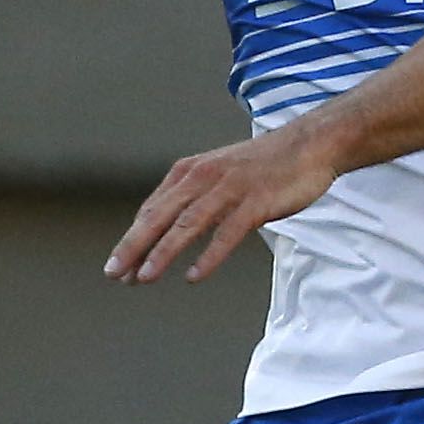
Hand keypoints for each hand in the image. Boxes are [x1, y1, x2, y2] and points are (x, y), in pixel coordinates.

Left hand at [107, 119, 342, 284]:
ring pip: (188, 224)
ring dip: (163, 252)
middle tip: (114, 274)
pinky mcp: (255, 201)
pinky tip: (194, 276)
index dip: (132, 240)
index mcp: (190, 171)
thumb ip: (193, 198)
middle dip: (134, 247)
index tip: (117, 267)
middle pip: (161, 216)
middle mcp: (204, 177)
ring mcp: (230, 188)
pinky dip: (209, 255)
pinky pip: (227, 232)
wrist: (309, 145)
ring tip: (145, 277)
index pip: (152, 210)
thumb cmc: (264, 166)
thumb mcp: (218, 175)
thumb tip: (164, 230)